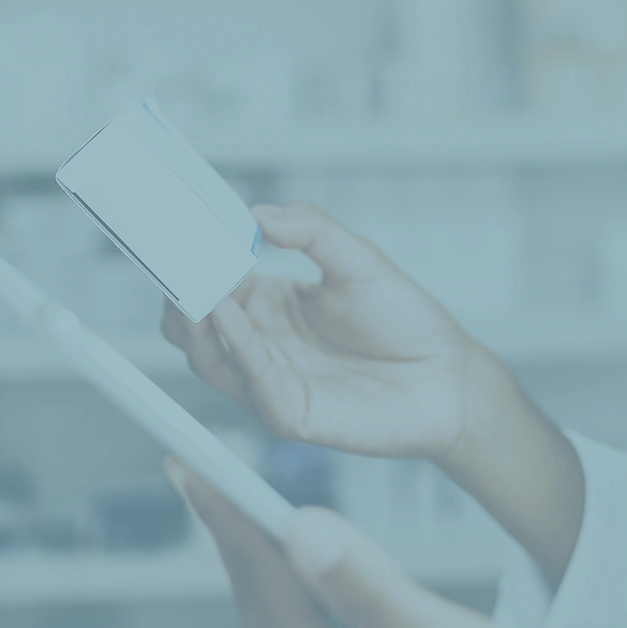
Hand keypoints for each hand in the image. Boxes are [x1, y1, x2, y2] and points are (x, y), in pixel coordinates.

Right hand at [162, 201, 493, 465]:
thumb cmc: (405, 320)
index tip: (181, 232)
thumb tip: (259, 213)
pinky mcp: (291, 414)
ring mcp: (271, 382)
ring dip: (198, 324)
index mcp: (269, 305)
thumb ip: (311, 230)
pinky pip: (253, 383)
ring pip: (209, 359)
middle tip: (179, 265)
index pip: (211, 285)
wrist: (447, 375)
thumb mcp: (357, 258)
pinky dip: (237, 348)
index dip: (194, 262)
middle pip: (193, 328)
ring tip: (199, 288)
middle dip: (180, 297)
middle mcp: (261, 345)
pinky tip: (232, 317)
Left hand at [169, 459, 584, 627]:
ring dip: (263, 571)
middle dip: (238, 539)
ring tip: (244, 513)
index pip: (262, 583)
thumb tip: (302, 528)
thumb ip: (381, 592)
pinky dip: (293, 605)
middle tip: (202, 473)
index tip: (186, 462)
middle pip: (260, 611)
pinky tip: (307, 582)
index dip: (227, 515)